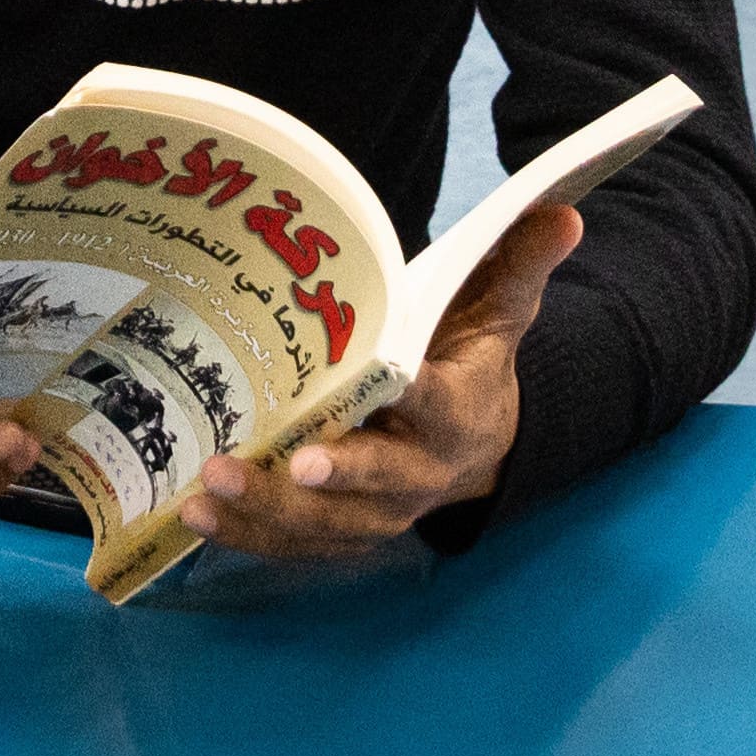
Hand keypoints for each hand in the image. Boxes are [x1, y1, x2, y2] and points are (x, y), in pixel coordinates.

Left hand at [178, 203, 576, 564]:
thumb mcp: (498, 312)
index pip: (438, 401)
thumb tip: (562, 212)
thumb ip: (518, 264)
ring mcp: (378, 509)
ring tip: (208, 489)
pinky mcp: (342, 530)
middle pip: (379, 480)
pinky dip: (248, 535)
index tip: (387, 380)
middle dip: (337, 475)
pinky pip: (295, 543)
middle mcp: (419, 473)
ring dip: (269, 511)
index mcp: (458, 414)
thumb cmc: (470, 361)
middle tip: (293, 463)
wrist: (478, 444)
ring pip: (328, 524)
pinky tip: (193, 514)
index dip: (414, 394)